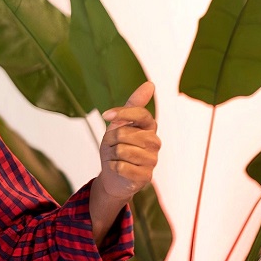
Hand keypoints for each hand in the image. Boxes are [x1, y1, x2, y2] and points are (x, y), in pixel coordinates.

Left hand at [96, 81, 159, 203]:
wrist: (113, 176)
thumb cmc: (117, 147)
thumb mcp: (120, 124)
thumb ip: (133, 105)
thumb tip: (150, 84)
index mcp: (150, 127)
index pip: (141, 114)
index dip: (122, 113)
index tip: (105, 116)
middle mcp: (155, 142)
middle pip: (125, 133)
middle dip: (111, 140)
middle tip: (113, 147)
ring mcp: (152, 160)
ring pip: (122, 150)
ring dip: (111, 155)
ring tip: (116, 158)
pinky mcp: (146, 176)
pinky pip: (121, 167)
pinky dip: (113, 167)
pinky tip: (118, 169)